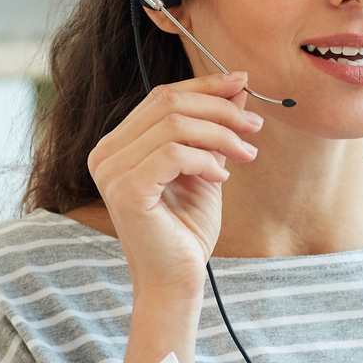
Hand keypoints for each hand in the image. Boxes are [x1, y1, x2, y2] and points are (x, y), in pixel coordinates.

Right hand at [86, 72, 263, 300]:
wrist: (177, 281)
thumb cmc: (187, 231)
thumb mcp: (207, 168)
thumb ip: (214, 129)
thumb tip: (238, 87)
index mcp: (118, 145)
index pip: (161, 96)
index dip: (205, 84)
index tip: (243, 81)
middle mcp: (106, 153)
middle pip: (168, 102)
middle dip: (219, 107)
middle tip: (255, 125)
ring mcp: (111, 171)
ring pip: (174, 124)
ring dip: (221, 135)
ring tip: (246, 154)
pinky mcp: (126, 190)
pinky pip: (173, 154)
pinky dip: (206, 160)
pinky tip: (222, 176)